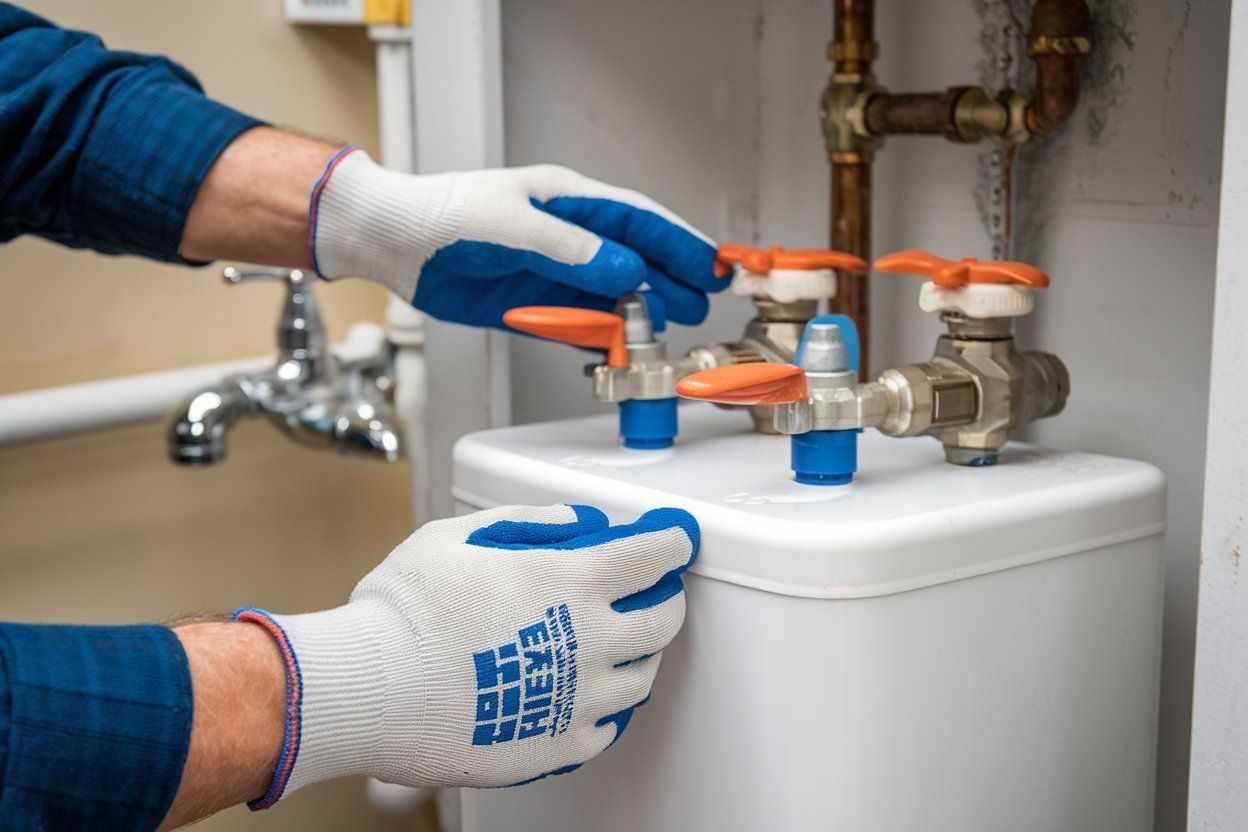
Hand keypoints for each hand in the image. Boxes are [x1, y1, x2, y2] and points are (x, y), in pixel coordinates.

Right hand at [233, 503, 697, 803]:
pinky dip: (606, 709)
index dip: (672, 542)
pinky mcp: (558, 743)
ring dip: (640, 655)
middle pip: (664, 619)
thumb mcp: (458, 535)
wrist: (369, 689)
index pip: (653, 556)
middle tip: (656, 593)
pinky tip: (588, 698)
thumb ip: (524, 522)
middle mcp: (589, 640)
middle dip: (667, 598)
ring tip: (620, 647)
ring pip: (642, 678)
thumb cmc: (405, 611)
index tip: (675, 540)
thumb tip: (568, 521)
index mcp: (571, 581)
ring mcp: (579, 698)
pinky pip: (606, 729)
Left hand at [309, 150, 727, 327]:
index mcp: (567, 201)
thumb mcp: (513, 225)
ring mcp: (550, 272)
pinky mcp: (529, 306)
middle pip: (633, 259)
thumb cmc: (443, 215)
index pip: (639, 221)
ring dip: (637, 313)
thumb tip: (627, 271)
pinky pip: (574, 324)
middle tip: (701, 302)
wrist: (391, 243)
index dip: (680, 242)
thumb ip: (572, 251)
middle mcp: (565, 237)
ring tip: (669, 328)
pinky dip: (597, 337)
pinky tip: (619, 346)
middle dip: (671, 280)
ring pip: (608, 295)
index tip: (712, 265)